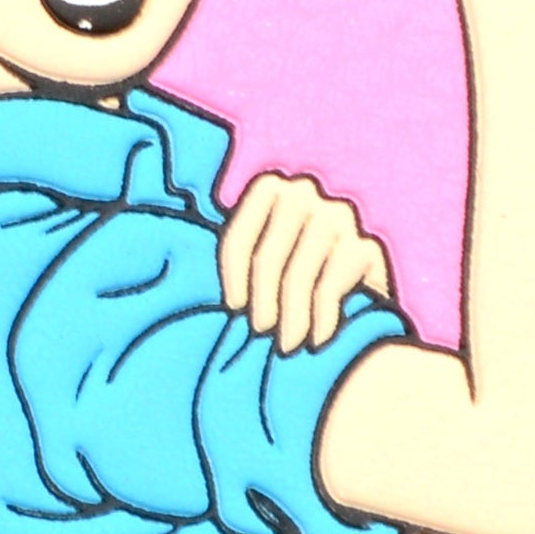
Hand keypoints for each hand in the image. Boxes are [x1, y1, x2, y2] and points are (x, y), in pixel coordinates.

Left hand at [219, 173, 393, 355]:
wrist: (360, 294)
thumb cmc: (294, 276)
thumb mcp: (261, 256)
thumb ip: (235, 253)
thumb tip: (168, 269)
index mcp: (271, 189)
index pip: (239, 237)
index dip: (232, 277)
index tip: (234, 309)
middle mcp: (305, 193)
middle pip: (268, 256)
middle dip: (262, 301)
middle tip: (260, 332)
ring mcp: (340, 217)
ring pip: (300, 273)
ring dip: (291, 317)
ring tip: (286, 344)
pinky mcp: (367, 246)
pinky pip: (333, 285)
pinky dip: (322, 318)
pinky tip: (318, 339)